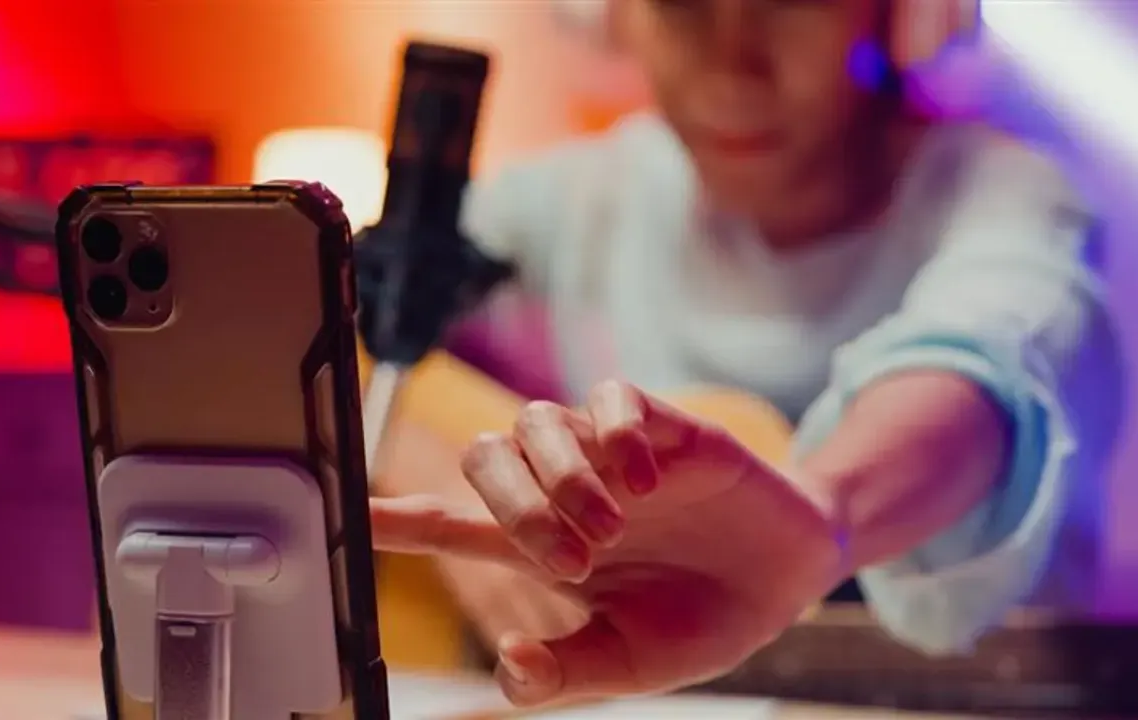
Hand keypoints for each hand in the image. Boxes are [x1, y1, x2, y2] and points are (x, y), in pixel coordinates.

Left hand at [371, 380, 848, 705]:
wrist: (790, 576)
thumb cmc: (704, 617)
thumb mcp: (636, 661)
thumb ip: (571, 669)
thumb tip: (509, 665)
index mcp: (545, 548)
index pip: (453, 525)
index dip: (399, 518)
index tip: (348, 514)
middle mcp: (565, 490)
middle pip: (487, 457)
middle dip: (516, 505)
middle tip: (574, 558)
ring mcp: (610, 453)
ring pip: (537, 421)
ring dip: (563, 476)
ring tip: (614, 525)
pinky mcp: (661, 425)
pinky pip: (612, 397)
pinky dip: (615, 432)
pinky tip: (647, 478)